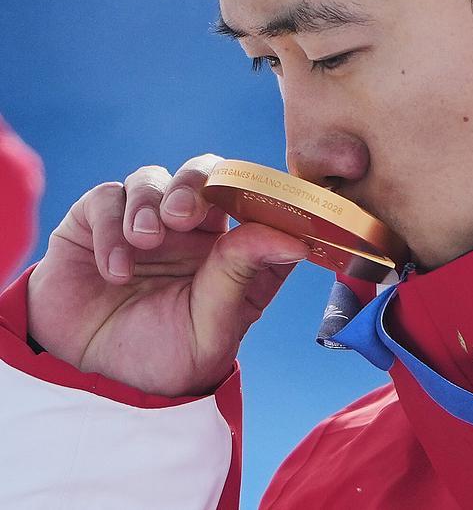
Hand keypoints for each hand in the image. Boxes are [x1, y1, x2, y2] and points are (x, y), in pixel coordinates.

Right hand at [26, 154, 309, 396]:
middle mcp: (195, 230)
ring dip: (150, 202)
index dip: (263, 197)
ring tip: (145, 241)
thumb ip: (242, 276)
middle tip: (182, 214)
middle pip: (208, 174)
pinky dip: (111, 226)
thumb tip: (294, 240)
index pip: (258, 205)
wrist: (95, 380)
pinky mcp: (99, 222)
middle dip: (197, 182)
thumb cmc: (163, 356)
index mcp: (235, 252)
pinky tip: (115, 270)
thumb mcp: (211, 327)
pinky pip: (108, 198)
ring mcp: (147, 222)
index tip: (260, 209)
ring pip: (155, 178)